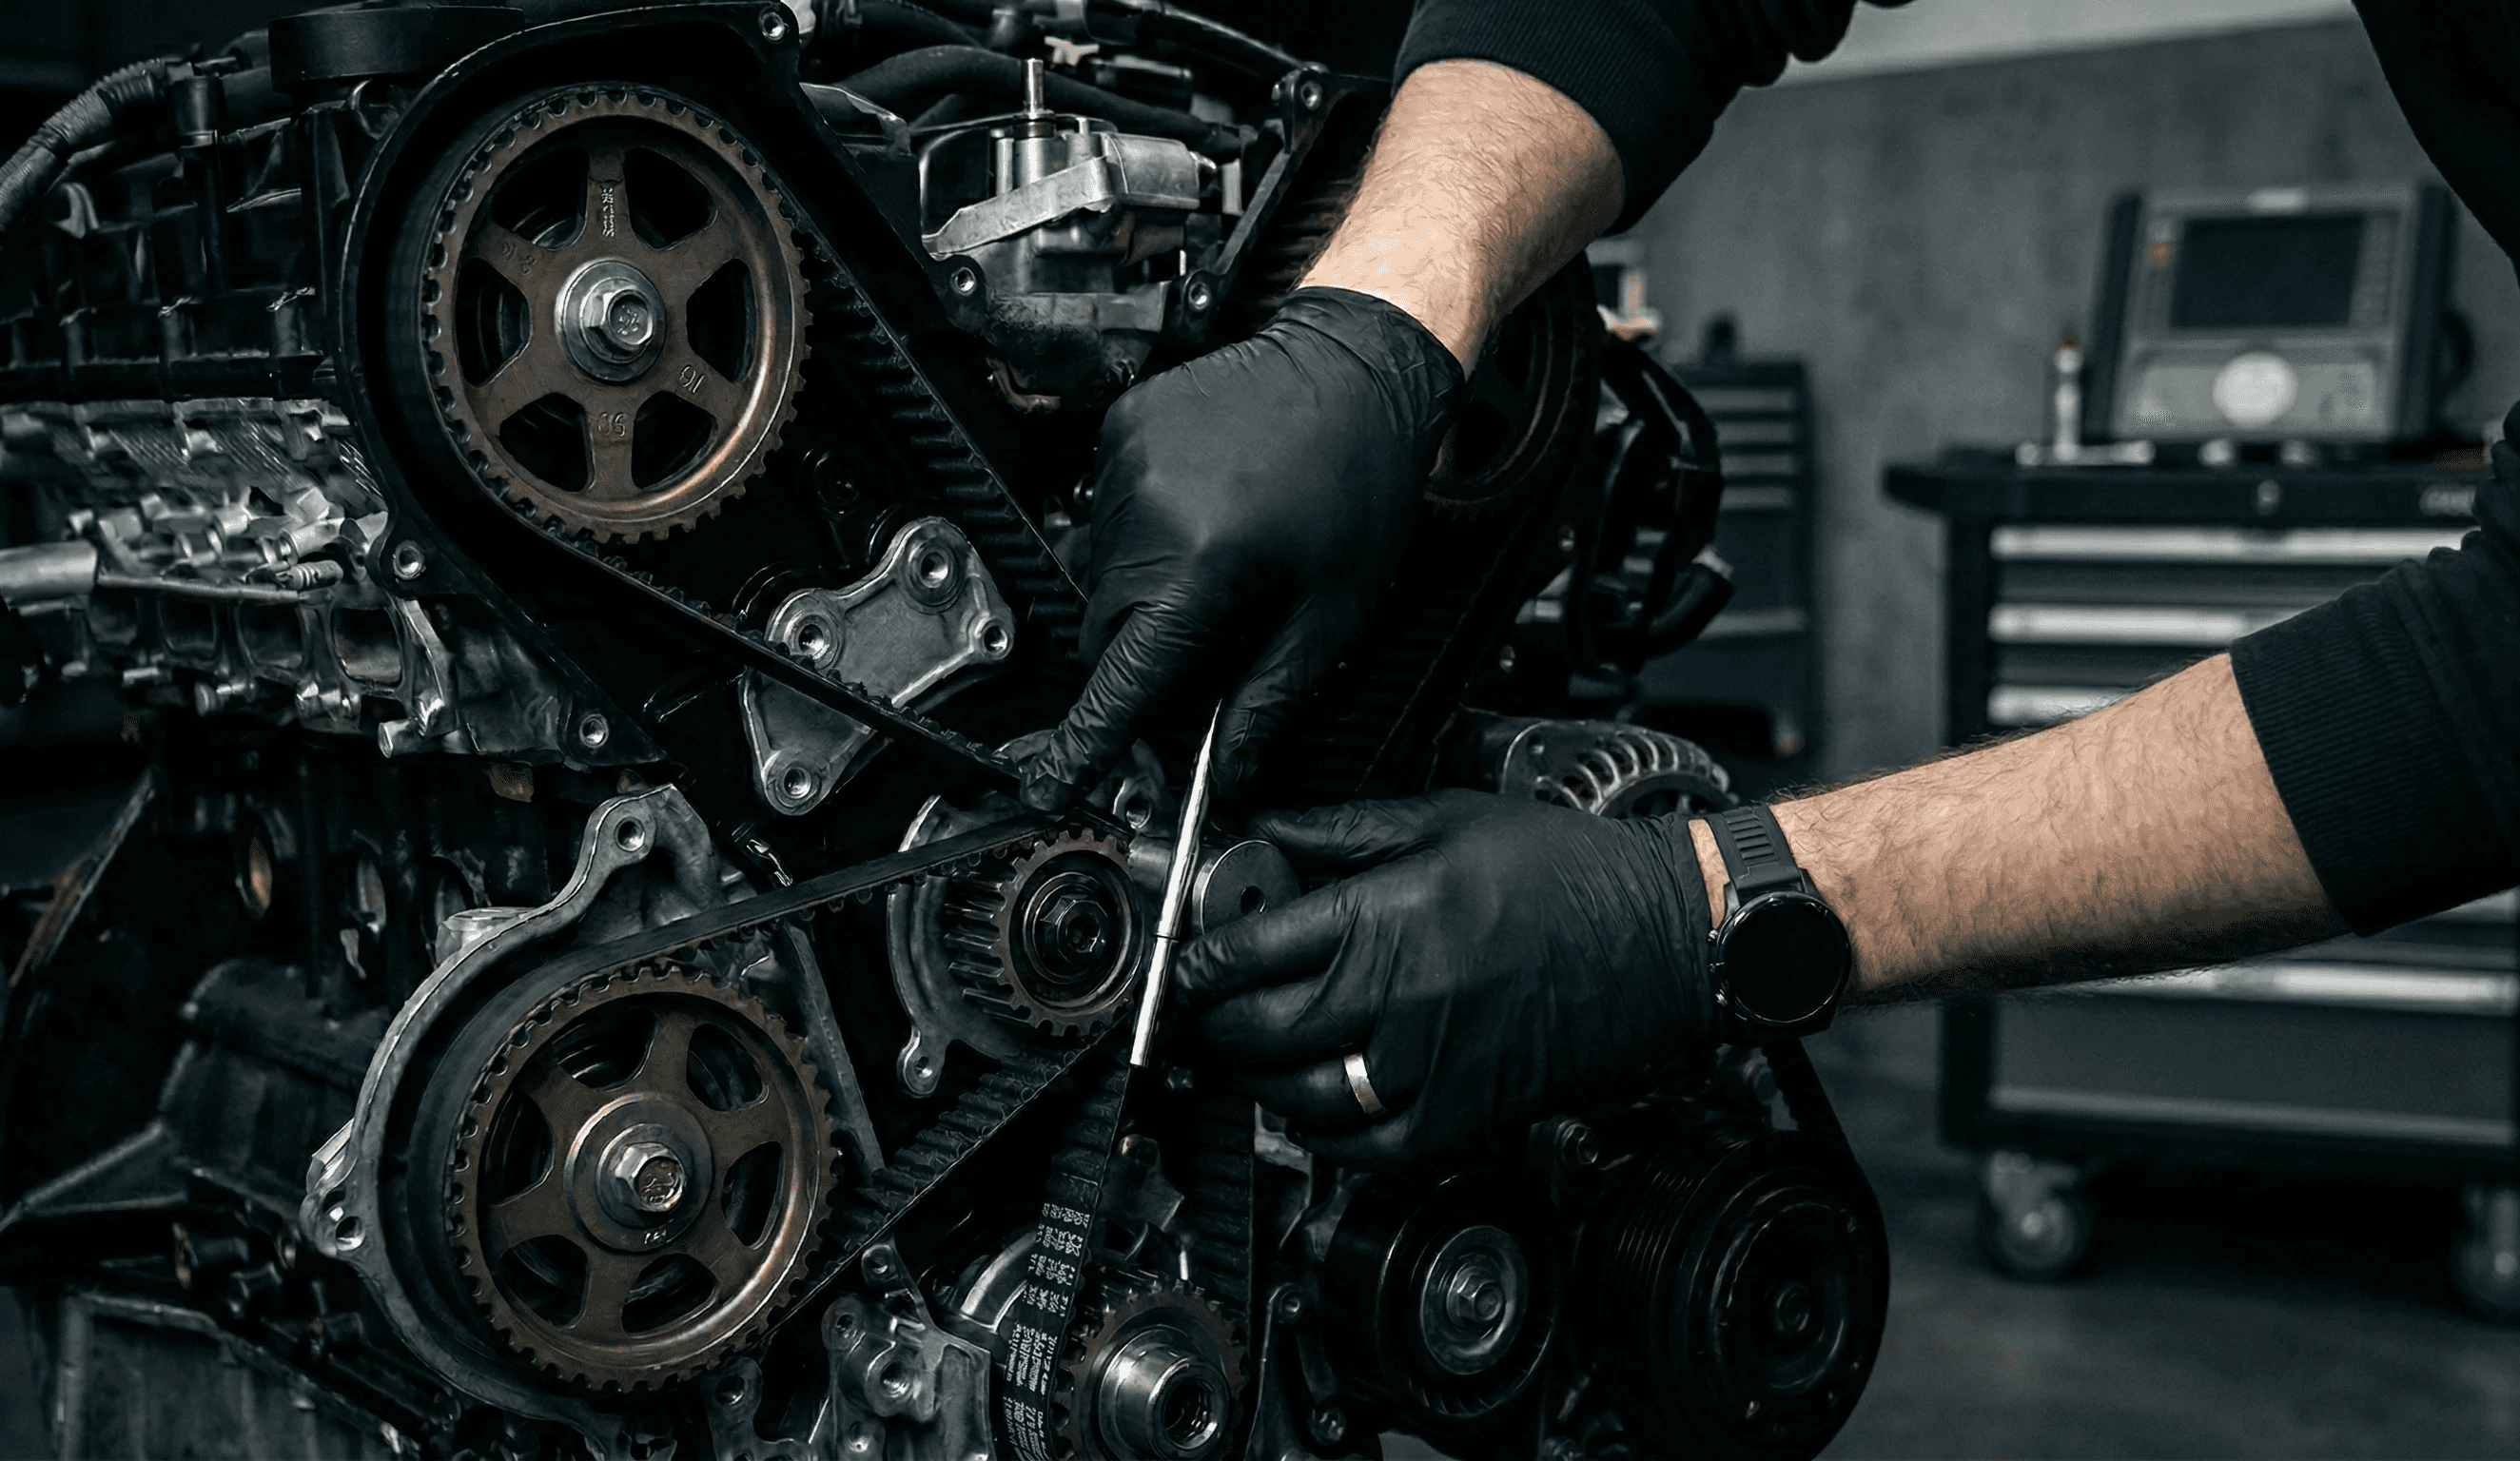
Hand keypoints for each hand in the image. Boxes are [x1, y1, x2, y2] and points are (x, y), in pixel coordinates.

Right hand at [1020, 288, 1461, 807]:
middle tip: (1202, 653)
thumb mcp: (1336, 607)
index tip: (1050, 785)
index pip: (1124, 679)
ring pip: (1105, 573)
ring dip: (1145, 589)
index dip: (1087, 742)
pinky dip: (1143, 529)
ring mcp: (1126, 462)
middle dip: (1141, 659)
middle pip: (1107, 630)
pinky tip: (1203, 507)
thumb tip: (1230, 769)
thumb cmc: (1362, 475)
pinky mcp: (1120, 427)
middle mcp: (1149, 511)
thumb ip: (1270, 695)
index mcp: (1203, 565)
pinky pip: (1107, 510)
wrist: (1357, 359)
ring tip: (1223, 553)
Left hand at [1173, 791, 1713, 1165]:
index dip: (1203, 957)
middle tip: (1208, 1000)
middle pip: (1258, 1028)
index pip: (1251, 950)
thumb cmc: (1570, 874)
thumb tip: (1268, 826)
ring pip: (1298, 1096)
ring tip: (1252, 1045)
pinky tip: (1311, 1103)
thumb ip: (1344, 828)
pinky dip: (1321, 1133)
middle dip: (1215, 1017)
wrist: (1662, 937)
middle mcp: (1398, 999)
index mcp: (1387, 918)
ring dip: (1257, 1075)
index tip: (1191, 956)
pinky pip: (1364, 1147)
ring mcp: (1428, 1067)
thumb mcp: (1447, 819)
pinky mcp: (1463, 1115)